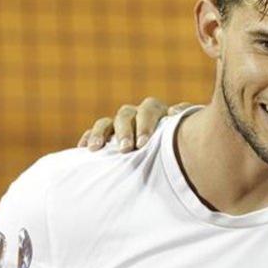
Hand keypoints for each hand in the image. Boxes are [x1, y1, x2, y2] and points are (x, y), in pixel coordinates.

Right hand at [76, 98, 192, 150]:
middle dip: (124, 131)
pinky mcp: (106, 136)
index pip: (149, 110)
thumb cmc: (180, 149)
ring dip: (100, 133)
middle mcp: (136, 115)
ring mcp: (120, 124)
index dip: (145, 124)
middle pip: (126, 114)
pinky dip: (87, 138)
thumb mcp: (185, 137)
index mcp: (157, 112)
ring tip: (96, 149)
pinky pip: (92, 133)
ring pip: (106, 122)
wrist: (173, 157)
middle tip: (126, 149)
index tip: (143, 144)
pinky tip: (82, 149)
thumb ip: (182, 123)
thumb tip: (175, 111)